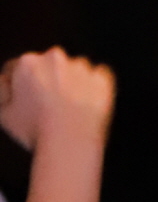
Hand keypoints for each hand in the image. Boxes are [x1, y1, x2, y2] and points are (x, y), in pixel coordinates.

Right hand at [0, 48, 115, 151]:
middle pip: (50, 67)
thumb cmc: (35, 132)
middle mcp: (54, 57)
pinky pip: (100, 79)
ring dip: (74, 85)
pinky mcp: (103, 79)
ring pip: (76, 72)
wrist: (71, 144)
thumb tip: (6, 82)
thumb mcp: (4, 115)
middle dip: (50, 82)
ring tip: (73, 112)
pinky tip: (90, 107)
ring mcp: (81, 66)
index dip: (24, 86)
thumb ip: (2, 93)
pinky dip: (97, 90)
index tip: (31, 101)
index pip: (21, 68)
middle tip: (53, 108)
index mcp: (27, 63)